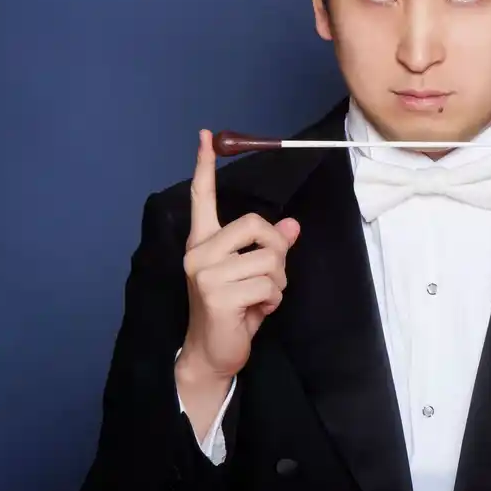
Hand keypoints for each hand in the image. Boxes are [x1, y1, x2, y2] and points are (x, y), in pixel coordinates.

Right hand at [178, 129, 300, 384]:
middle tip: (270, 278)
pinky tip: (256, 313)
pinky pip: (268, 285)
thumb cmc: (233, 312)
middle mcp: (198, 253)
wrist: (212, 354)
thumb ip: (268, 248)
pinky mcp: (216, 294)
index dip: (204, 167)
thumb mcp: (253, 275)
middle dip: (276, 251)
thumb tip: (292, 226)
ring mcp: (205, 273)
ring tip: (259, 300)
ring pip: (269, 258)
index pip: (202, 199)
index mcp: (203, 243)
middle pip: (256, 224)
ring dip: (277, 283)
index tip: (205, 136)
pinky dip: (273, 301)